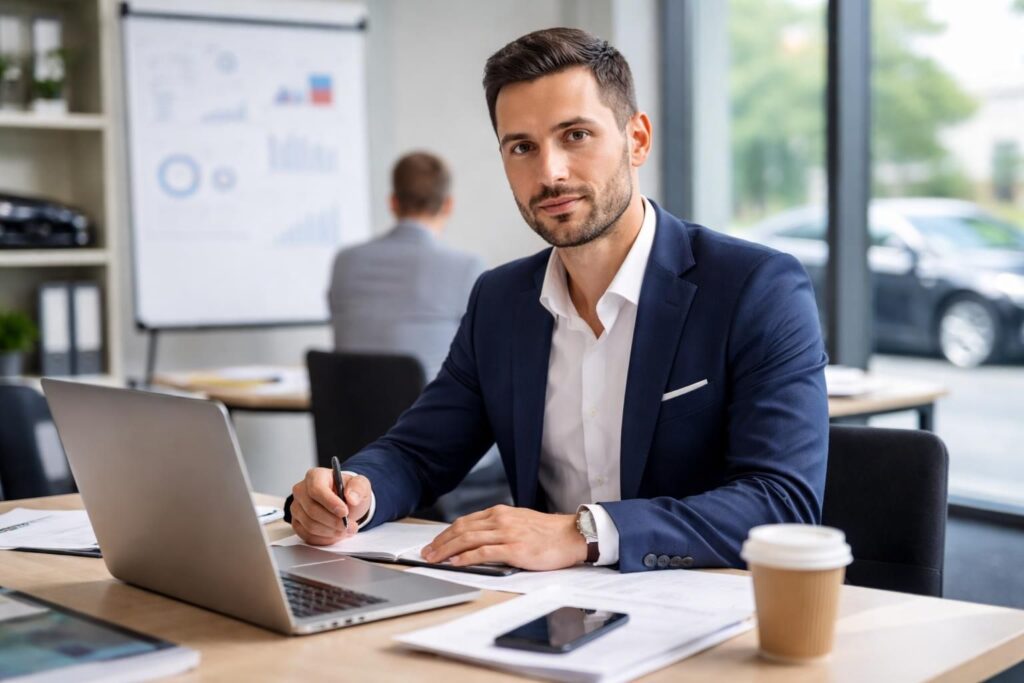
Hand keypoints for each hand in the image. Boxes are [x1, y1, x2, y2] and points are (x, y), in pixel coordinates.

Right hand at [290, 468, 371, 544]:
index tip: (345, 512)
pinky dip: (324, 539)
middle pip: (312, 510)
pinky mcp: (297, 523)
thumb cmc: (349, 492)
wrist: (345, 503)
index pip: (316, 489)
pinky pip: (307, 536)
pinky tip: (335, 534)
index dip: (330, 503)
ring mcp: (297, 508)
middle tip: (351, 526)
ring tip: (346, 530)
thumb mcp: (360, 485)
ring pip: (310, 525)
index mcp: (315, 476)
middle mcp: (301, 490)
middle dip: (334, 522)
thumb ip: (358, 487)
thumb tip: (352, 497)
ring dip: (331, 531)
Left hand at [420, 505, 586, 570]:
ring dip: (447, 550)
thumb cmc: (548, 533)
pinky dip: (466, 558)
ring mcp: (507, 534)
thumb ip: (499, 527)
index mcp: (500, 513)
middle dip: (440, 542)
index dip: (446, 533)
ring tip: (434, 559)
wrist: (572, 535)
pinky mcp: (514, 549)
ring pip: (468, 540)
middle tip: (426, 553)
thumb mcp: (519, 522)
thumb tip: (477, 541)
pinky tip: (455, 563)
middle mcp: (500, 520)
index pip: (465, 522)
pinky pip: (483, 552)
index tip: (434, 543)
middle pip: (461, 529)